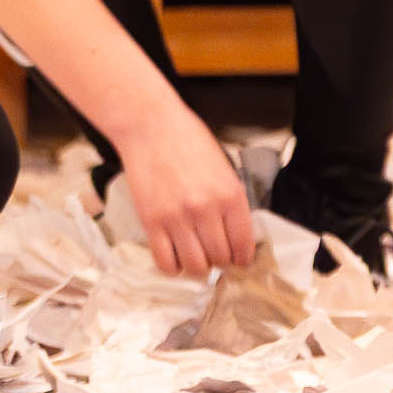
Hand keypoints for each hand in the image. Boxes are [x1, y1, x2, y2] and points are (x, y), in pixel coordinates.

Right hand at [117, 110, 258, 275]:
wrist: (150, 125)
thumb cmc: (188, 140)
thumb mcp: (224, 168)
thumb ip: (231, 201)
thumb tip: (236, 235)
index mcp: (230, 195)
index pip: (243, 245)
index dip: (242, 259)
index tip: (238, 260)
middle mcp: (206, 209)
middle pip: (220, 258)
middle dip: (220, 262)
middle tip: (214, 255)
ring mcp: (177, 217)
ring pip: (195, 265)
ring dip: (198, 266)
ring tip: (195, 256)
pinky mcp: (151, 221)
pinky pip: (165, 261)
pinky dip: (172, 267)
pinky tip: (174, 256)